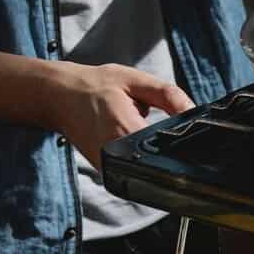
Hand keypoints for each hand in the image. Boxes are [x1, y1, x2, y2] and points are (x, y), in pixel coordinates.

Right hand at [45, 62, 194, 167]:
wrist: (59, 97)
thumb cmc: (94, 86)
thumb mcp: (135, 80)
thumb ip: (169, 96)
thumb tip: (194, 112)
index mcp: (126, 129)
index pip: (168, 146)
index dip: (183, 139)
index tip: (184, 129)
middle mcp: (116, 155)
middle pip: (160, 160)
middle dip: (168, 144)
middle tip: (155, 122)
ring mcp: (110, 167)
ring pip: (148, 166)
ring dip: (152, 150)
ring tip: (139, 127)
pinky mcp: (107, 172)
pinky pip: (134, 168)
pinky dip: (139, 154)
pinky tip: (131, 136)